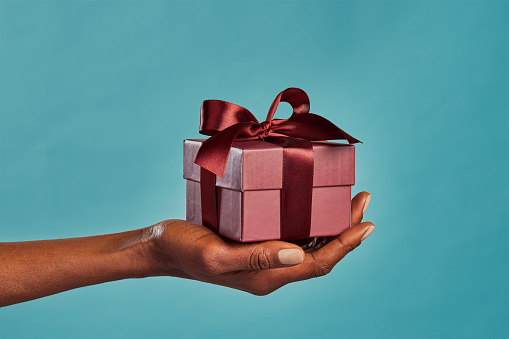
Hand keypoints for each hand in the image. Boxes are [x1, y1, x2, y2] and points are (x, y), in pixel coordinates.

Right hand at [144, 191, 373, 294]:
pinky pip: (291, 235)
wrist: (162, 247)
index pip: (318, 263)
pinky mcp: (255, 245)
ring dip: (331, 224)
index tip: (368, 223)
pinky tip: (313, 204)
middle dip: (346, 229)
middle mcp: (271, 270)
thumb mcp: (216, 254)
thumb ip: (256, 257)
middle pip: (320, 253)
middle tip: (363, 199)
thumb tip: (299, 254)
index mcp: (266, 276)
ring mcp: (264, 258)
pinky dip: (309, 220)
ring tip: (348, 199)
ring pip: (309, 244)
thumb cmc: (184, 249)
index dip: (346, 245)